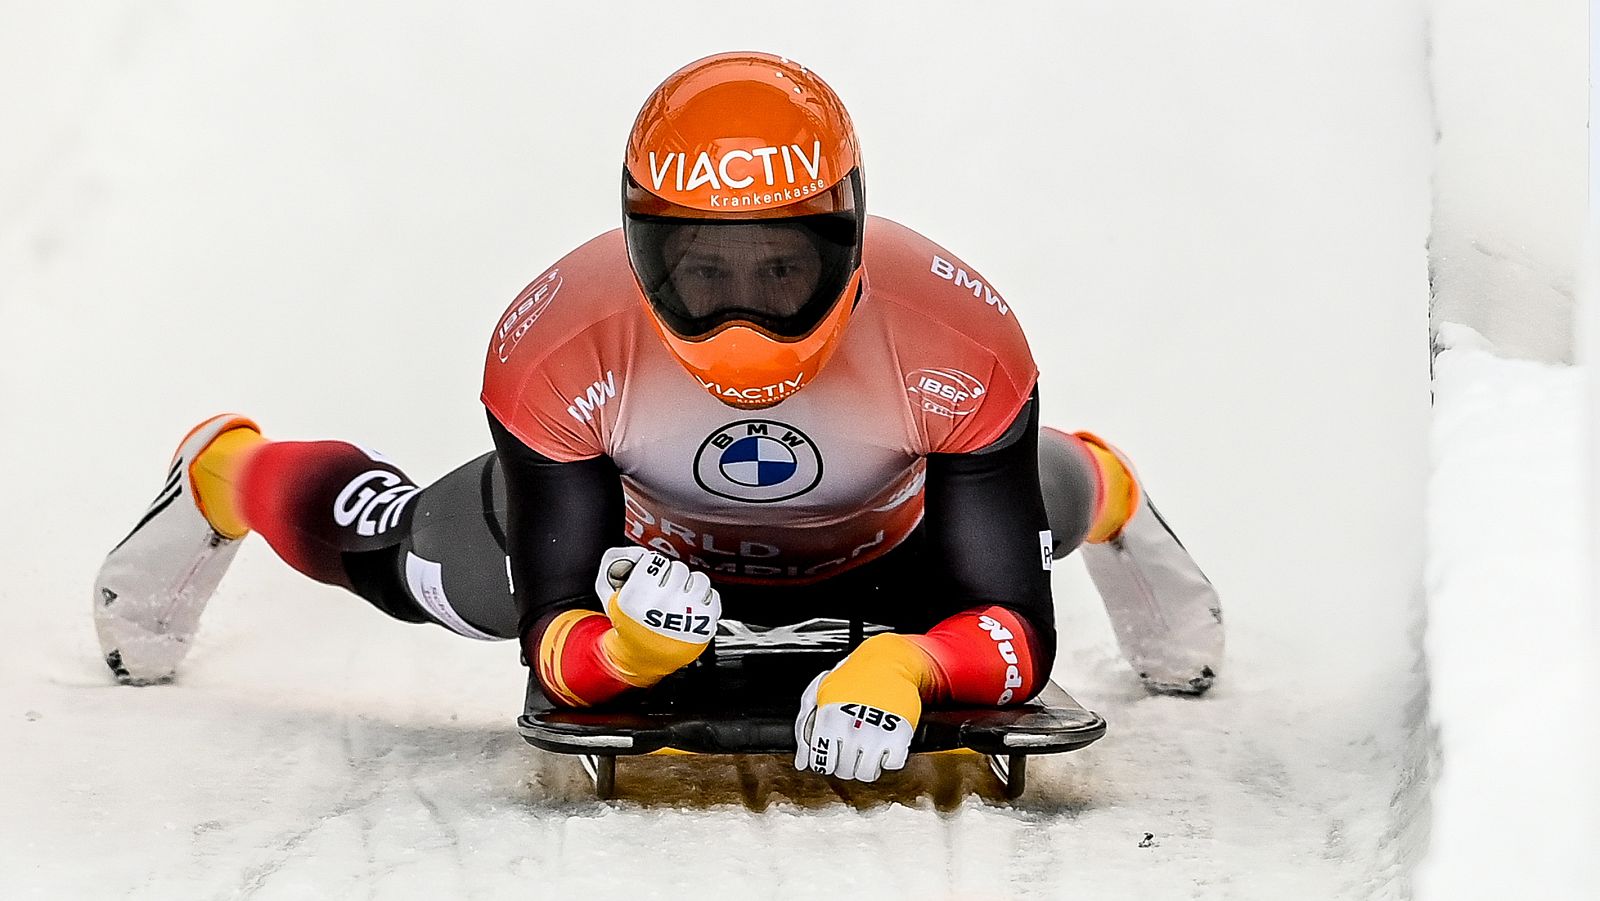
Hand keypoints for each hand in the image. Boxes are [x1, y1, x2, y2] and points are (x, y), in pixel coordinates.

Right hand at [593, 547, 720, 684]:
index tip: (649, 578)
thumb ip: (616, 560)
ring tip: (678, 600)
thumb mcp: (607, 590)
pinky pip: (713, 595)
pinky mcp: (704, 625)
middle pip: (678, 568)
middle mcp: (661, 608)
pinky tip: (689, 609)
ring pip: (699, 580)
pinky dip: (704, 599)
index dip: (651, 568)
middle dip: (671, 577)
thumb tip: (641, 552)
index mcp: (636, 599)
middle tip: (663, 592)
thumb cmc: (628, 621)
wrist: (644, 656)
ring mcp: (685, 617)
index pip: (654, 560)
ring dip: (690, 586)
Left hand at [792, 634, 926, 781]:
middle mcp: (852, 728)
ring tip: (866, 749)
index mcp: (829, 718)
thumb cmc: (852, 675)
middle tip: (850, 748)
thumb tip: (802, 761)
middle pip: (843, 771)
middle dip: (845, 763)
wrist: (889, 660)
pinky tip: (884, 743)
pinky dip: (889, 758)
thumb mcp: (820, 693)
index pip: (821, 762)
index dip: (824, 763)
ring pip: (866, 773)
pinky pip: (891, 764)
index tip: (830, 756)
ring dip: (865, 765)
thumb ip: (804, 728)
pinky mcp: (900, 734)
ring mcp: (876, 733)